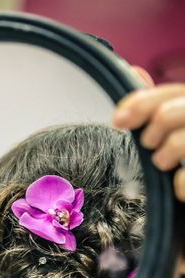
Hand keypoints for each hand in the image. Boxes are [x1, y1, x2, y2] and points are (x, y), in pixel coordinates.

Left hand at [113, 82, 184, 199]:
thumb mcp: (174, 126)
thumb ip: (157, 103)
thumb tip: (133, 70)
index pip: (169, 93)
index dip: (139, 104)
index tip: (117, 120)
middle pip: (168, 115)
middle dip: (151, 134)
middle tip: (152, 146)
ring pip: (178, 143)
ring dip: (163, 158)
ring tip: (166, 164)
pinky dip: (180, 186)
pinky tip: (181, 188)